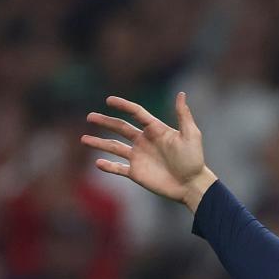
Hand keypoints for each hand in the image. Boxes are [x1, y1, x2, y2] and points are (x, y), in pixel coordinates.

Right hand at [82, 93, 216, 212]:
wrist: (192, 185)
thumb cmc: (194, 159)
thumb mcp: (191, 135)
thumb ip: (183, 115)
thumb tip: (181, 94)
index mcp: (155, 130)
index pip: (136, 113)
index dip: (123, 106)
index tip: (109, 100)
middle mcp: (144, 141)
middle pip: (120, 128)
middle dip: (105, 122)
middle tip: (90, 116)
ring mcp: (139, 157)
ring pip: (114, 147)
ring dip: (99, 143)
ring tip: (84, 139)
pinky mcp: (136, 173)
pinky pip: (118, 168)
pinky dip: (107, 166)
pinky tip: (97, 163)